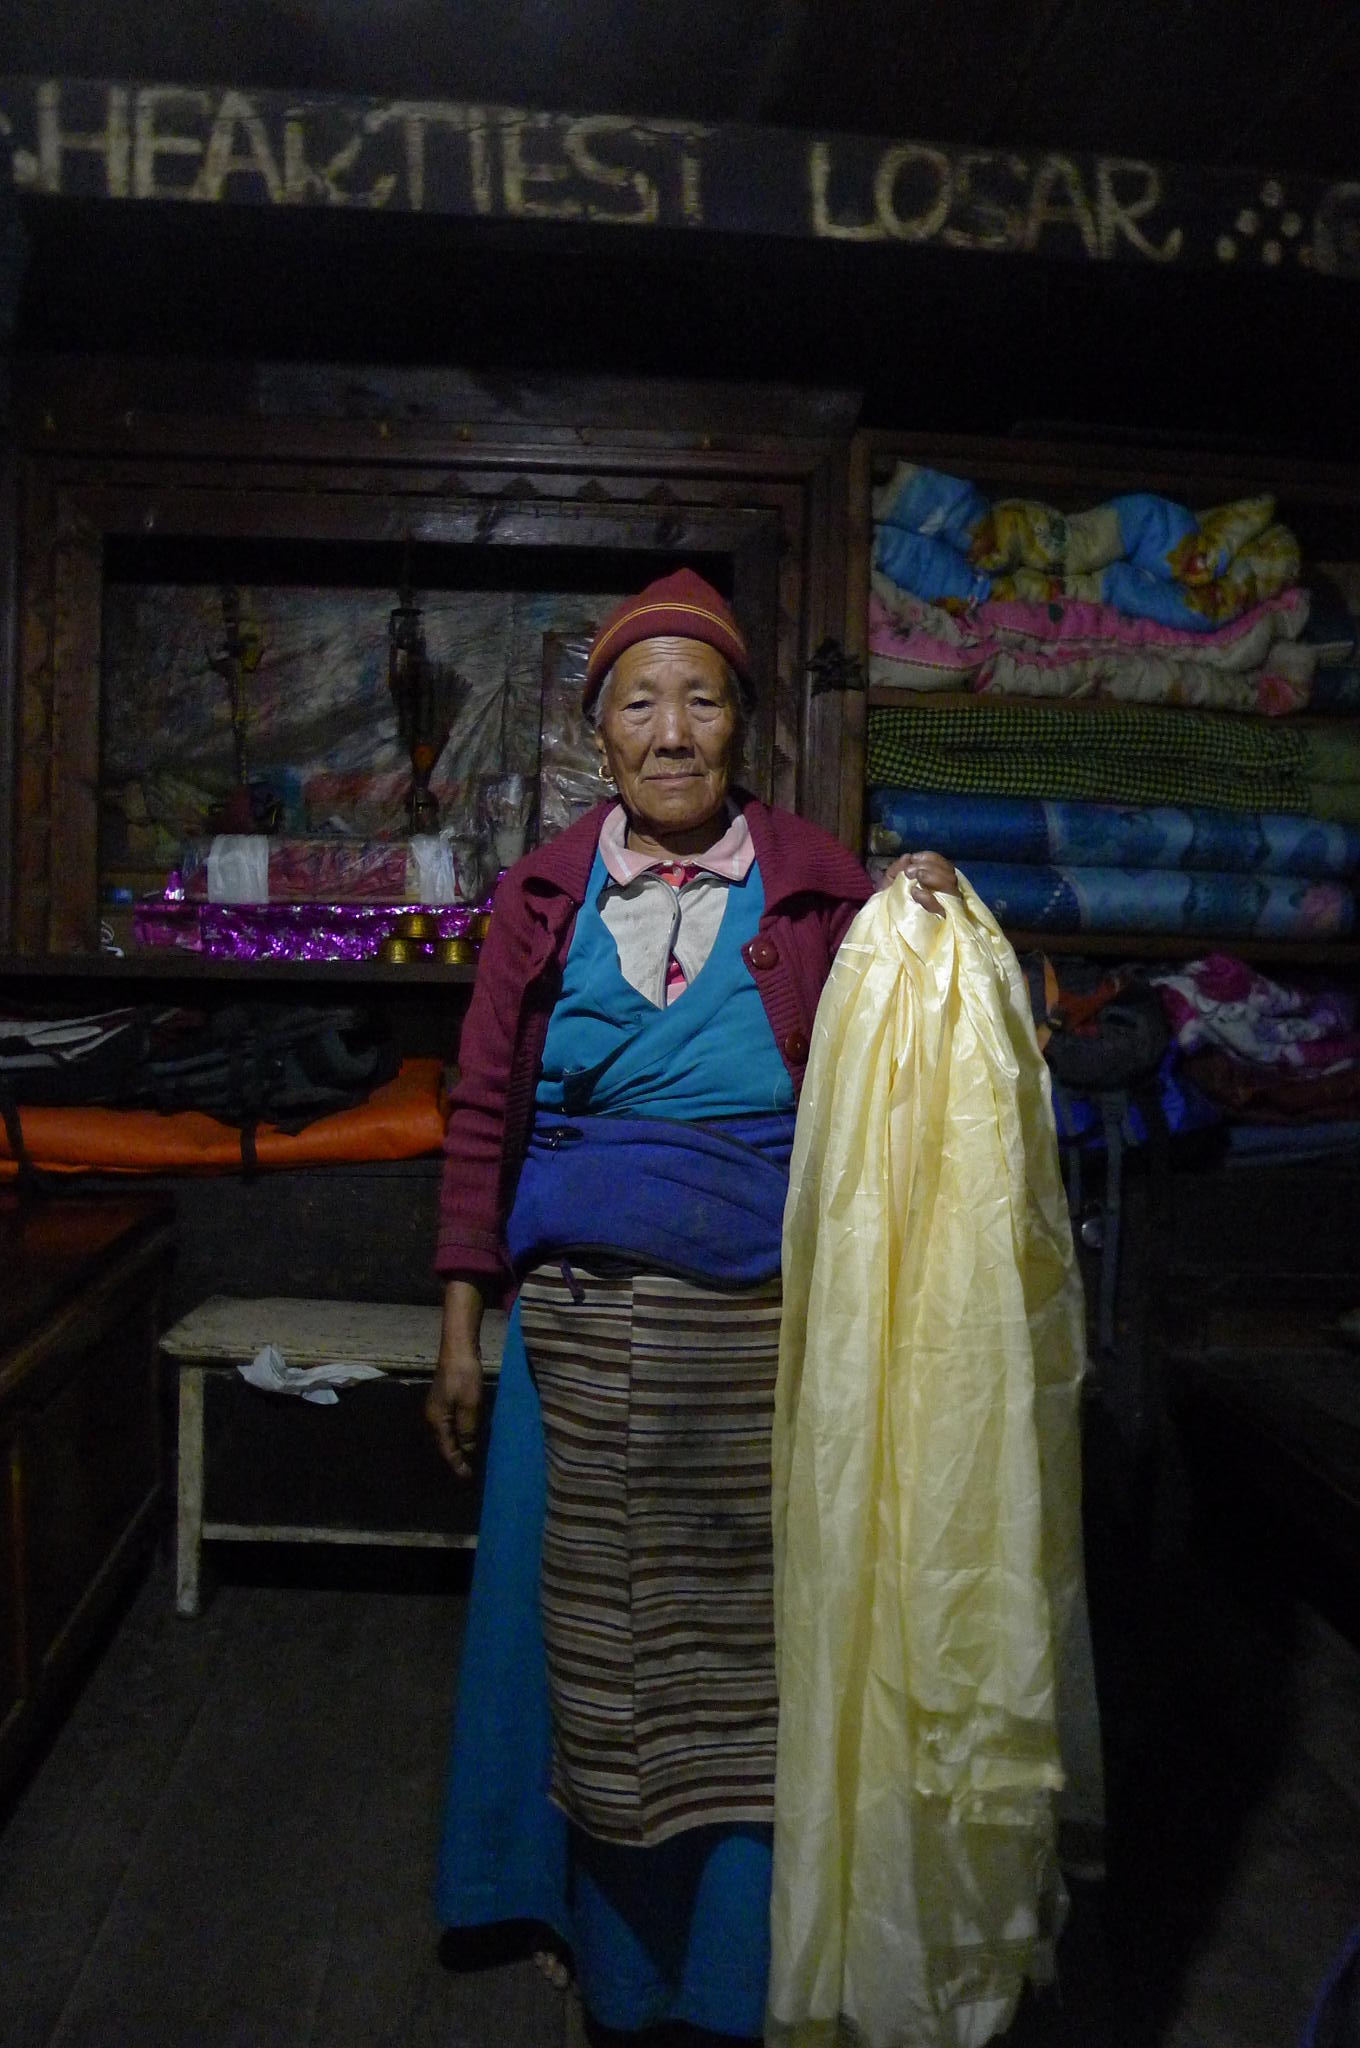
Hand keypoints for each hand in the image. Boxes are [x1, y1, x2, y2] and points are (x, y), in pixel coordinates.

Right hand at [426, 1343, 482, 1477]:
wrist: (459, 1347)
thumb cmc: (464, 1377)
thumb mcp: (470, 1406)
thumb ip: (467, 1431)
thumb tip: (467, 1451)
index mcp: (436, 1420)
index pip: (446, 1450)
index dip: (458, 1465)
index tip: (468, 1478)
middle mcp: (433, 1416)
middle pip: (444, 1444)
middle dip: (455, 1459)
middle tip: (470, 1473)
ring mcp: (438, 1408)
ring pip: (447, 1435)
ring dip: (458, 1448)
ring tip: (470, 1460)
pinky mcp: (446, 1400)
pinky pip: (451, 1424)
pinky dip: (459, 1435)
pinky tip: (468, 1437)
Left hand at [880, 849, 959, 915]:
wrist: (881, 927)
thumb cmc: (889, 903)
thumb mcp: (889, 883)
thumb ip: (897, 869)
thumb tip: (908, 857)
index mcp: (935, 883)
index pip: (945, 867)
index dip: (932, 858)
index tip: (914, 858)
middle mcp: (944, 895)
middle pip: (950, 875)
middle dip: (930, 867)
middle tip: (910, 871)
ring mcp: (945, 909)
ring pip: (952, 888)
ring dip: (933, 877)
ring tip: (916, 878)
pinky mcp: (941, 923)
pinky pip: (942, 909)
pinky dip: (929, 898)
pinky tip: (916, 893)